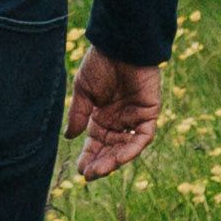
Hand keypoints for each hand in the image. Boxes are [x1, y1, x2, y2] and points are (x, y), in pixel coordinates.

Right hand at [67, 45, 163, 179]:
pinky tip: (118, 158)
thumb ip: (79, 114)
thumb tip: (70, 137)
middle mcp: (119, 119)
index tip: (80, 169)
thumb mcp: (84, 91)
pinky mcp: (150, 113)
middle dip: (100, 162)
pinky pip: (142, 137)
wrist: (121, 45)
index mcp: (102, 115)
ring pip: (126, 147)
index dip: (89, 156)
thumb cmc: (101, 63)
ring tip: (99, 170)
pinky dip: (132, 149)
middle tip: (89, 175)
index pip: (96, 142)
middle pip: (110, 148)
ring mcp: (135, 117)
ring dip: (113, 160)